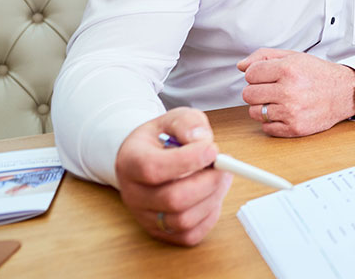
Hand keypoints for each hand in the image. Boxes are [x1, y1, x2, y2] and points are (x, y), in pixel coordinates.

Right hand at [114, 108, 232, 245]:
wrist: (146, 159)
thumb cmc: (162, 139)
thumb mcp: (173, 119)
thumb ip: (188, 124)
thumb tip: (202, 140)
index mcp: (130, 161)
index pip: (153, 168)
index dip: (188, 161)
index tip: (213, 149)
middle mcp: (133, 193)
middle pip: (172, 199)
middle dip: (208, 182)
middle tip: (225, 166)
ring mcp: (145, 216)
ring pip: (183, 220)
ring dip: (212, 198)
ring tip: (221, 177)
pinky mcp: (161, 231)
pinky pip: (190, 235)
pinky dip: (209, 216)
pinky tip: (212, 194)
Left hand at [238, 48, 354, 136]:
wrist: (344, 92)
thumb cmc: (319, 74)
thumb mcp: (294, 57)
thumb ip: (265, 56)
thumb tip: (241, 66)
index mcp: (288, 69)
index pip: (250, 74)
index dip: (256, 75)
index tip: (266, 76)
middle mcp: (289, 90)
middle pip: (248, 94)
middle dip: (257, 91)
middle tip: (272, 89)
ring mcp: (291, 111)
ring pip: (254, 112)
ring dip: (263, 107)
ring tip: (278, 101)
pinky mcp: (294, 128)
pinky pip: (266, 128)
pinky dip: (272, 122)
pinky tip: (284, 113)